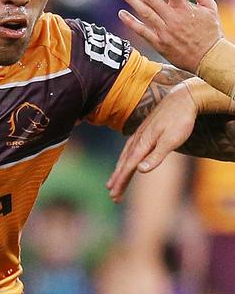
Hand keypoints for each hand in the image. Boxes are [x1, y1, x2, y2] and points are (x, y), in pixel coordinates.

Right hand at [107, 84, 196, 201]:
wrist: (182, 99)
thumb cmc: (180, 120)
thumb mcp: (171, 141)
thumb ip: (156, 156)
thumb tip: (140, 170)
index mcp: (143, 144)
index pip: (128, 166)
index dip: (121, 180)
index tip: (114, 193)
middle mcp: (137, 140)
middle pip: (124, 164)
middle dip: (118, 180)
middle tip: (112, 195)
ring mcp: (139, 135)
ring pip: (125, 157)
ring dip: (119, 171)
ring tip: (113, 183)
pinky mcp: (143, 132)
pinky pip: (129, 150)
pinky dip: (124, 160)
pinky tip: (124, 162)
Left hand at [117, 0, 222, 72]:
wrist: (208, 58)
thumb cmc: (210, 31)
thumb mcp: (209, 7)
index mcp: (185, 7)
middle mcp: (173, 18)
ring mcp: (165, 31)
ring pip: (144, 12)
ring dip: (131, 0)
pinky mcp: (159, 43)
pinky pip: (142, 31)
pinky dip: (131, 22)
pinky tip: (121, 13)